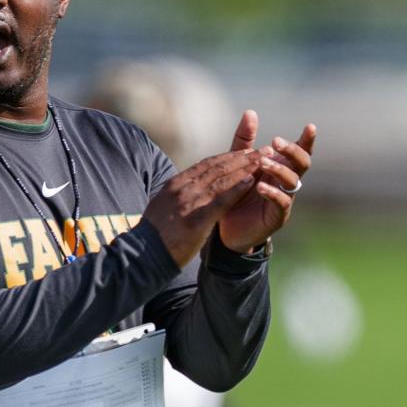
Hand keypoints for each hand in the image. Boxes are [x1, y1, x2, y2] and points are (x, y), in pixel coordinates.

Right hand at [143, 149, 269, 267]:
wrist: (144, 256)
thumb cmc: (153, 238)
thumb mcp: (161, 209)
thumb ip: (175, 198)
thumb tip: (182, 192)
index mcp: (174, 185)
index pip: (205, 165)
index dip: (226, 157)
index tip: (242, 152)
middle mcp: (182, 188)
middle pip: (216, 167)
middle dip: (240, 157)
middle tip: (259, 150)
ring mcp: (189, 202)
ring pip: (221, 179)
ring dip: (244, 168)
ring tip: (261, 161)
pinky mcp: (197, 218)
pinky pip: (221, 199)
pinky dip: (237, 188)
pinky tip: (251, 182)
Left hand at [218, 119, 315, 252]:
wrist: (229, 227)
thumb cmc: (238, 192)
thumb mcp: (239, 163)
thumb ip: (245, 140)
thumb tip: (250, 112)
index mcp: (282, 166)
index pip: (299, 151)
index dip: (307, 140)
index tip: (310, 127)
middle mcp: (287, 181)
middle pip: (302, 163)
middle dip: (292, 151)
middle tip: (276, 142)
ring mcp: (285, 198)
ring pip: (292, 181)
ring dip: (278, 169)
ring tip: (262, 163)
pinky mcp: (278, 215)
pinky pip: (281, 202)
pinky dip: (272, 192)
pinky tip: (260, 186)